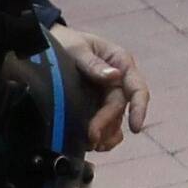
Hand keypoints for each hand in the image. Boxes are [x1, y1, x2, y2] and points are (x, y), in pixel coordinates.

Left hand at [59, 28, 146, 150]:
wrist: (49, 46)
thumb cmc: (65, 42)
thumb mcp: (76, 48)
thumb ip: (93, 63)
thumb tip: (114, 76)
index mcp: (120, 63)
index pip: (136, 87)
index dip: (139, 108)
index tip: (135, 127)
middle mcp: (118, 81)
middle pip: (120, 108)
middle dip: (107, 124)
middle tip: (92, 137)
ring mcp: (108, 95)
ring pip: (116, 120)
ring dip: (107, 135)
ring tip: (93, 145)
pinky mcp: (98, 106)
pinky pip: (108, 126)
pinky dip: (104, 137)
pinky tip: (94, 145)